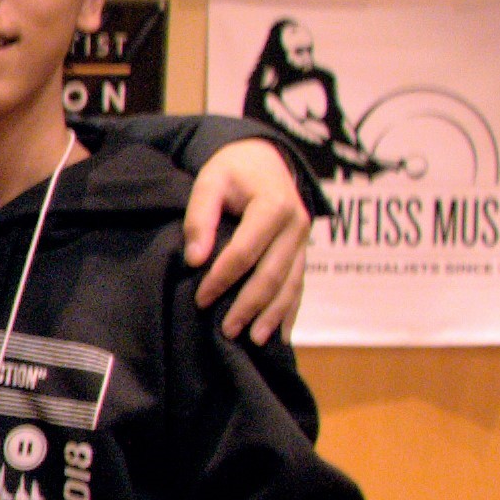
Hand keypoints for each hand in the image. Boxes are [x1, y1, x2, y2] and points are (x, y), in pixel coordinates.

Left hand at [180, 141, 312, 342]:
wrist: (265, 159)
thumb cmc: (233, 170)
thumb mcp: (210, 180)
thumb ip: (200, 217)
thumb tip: (195, 259)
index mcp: (274, 206)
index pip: (246, 252)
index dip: (222, 278)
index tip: (200, 298)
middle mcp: (297, 226)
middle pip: (272, 275)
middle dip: (248, 305)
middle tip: (225, 330)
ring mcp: (304, 242)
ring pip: (290, 285)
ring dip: (271, 316)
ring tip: (252, 341)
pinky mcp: (303, 253)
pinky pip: (298, 286)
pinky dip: (288, 311)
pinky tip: (278, 336)